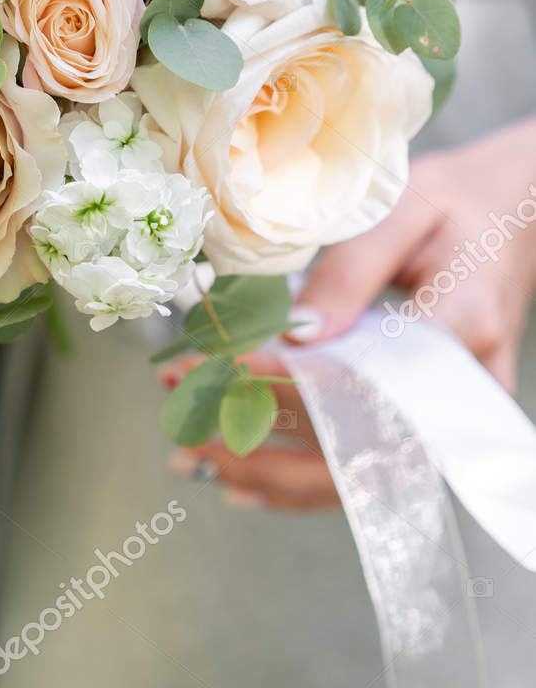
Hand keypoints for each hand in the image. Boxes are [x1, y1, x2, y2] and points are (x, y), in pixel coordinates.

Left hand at [160, 117, 535, 510]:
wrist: (512, 217)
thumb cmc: (456, 204)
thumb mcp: (401, 211)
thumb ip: (349, 272)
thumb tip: (294, 335)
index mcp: (462, 323)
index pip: (365, 377)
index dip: (289, 384)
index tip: (224, 369)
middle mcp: (461, 390)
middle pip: (355, 446)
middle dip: (261, 436)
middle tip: (185, 414)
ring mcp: (451, 420)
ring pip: (354, 475)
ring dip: (266, 470)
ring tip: (190, 452)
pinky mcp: (432, 430)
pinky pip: (363, 472)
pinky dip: (297, 482)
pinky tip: (238, 482)